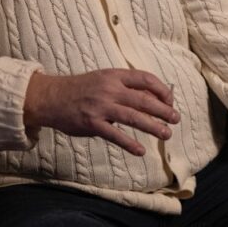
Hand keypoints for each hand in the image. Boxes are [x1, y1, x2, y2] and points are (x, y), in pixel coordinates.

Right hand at [23, 69, 178, 155]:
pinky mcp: (92, 123)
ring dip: (153, 126)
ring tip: (166, 134)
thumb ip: (125, 88)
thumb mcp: (104, 80)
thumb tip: (153, 99)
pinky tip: (141, 150)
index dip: (161, 90)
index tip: (169, 101)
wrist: (51, 97)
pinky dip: (129, 143)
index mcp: (114, 76)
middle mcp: (109, 89)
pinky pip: (114, 135)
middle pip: (143, 99)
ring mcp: (100, 106)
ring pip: (133, 116)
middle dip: (163, 110)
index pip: (145, 79)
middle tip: (176, 119)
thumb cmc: (82, 89)